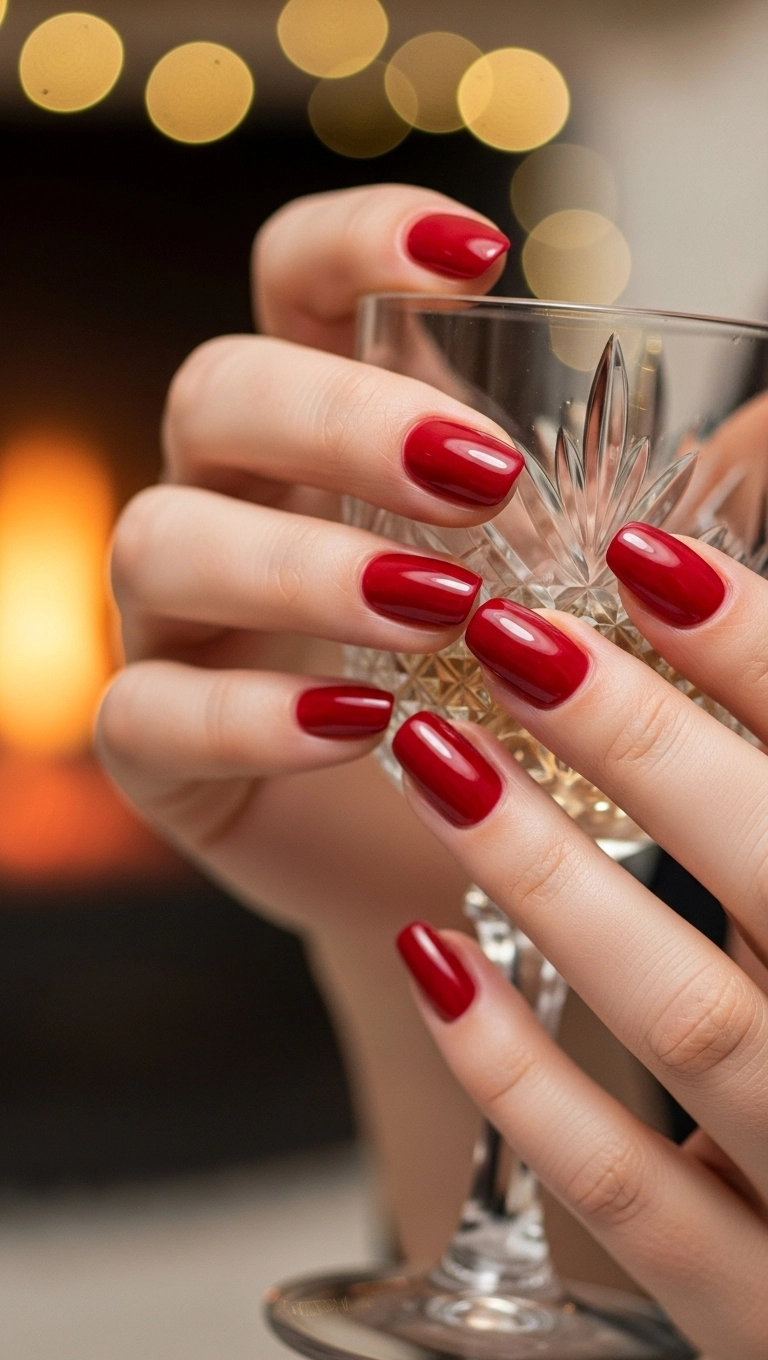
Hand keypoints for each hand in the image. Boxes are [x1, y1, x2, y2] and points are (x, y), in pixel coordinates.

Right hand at [94, 187, 522, 1264]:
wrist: (451, 863)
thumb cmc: (519, 703)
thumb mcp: (590, 590)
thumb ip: (669, 502)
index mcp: (327, 435)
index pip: (294, 284)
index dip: (358, 240)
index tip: (479, 255)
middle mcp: (233, 502)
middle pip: (216, 391)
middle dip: (334, 414)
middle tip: (478, 475)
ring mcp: (179, 621)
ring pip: (161, 541)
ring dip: (299, 566)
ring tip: (435, 609)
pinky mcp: (158, 746)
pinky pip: (149, 711)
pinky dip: (247, 715)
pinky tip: (356, 727)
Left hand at [392, 527, 767, 1359]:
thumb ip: (766, 792)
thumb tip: (697, 616)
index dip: (759, 652)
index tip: (645, 554)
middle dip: (642, 743)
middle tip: (510, 631)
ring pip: (693, 1017)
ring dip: (553, 876)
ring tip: (435, 754)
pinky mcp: (757, 1311)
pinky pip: (628, 1193)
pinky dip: (520, 1071)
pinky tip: (423, 952)